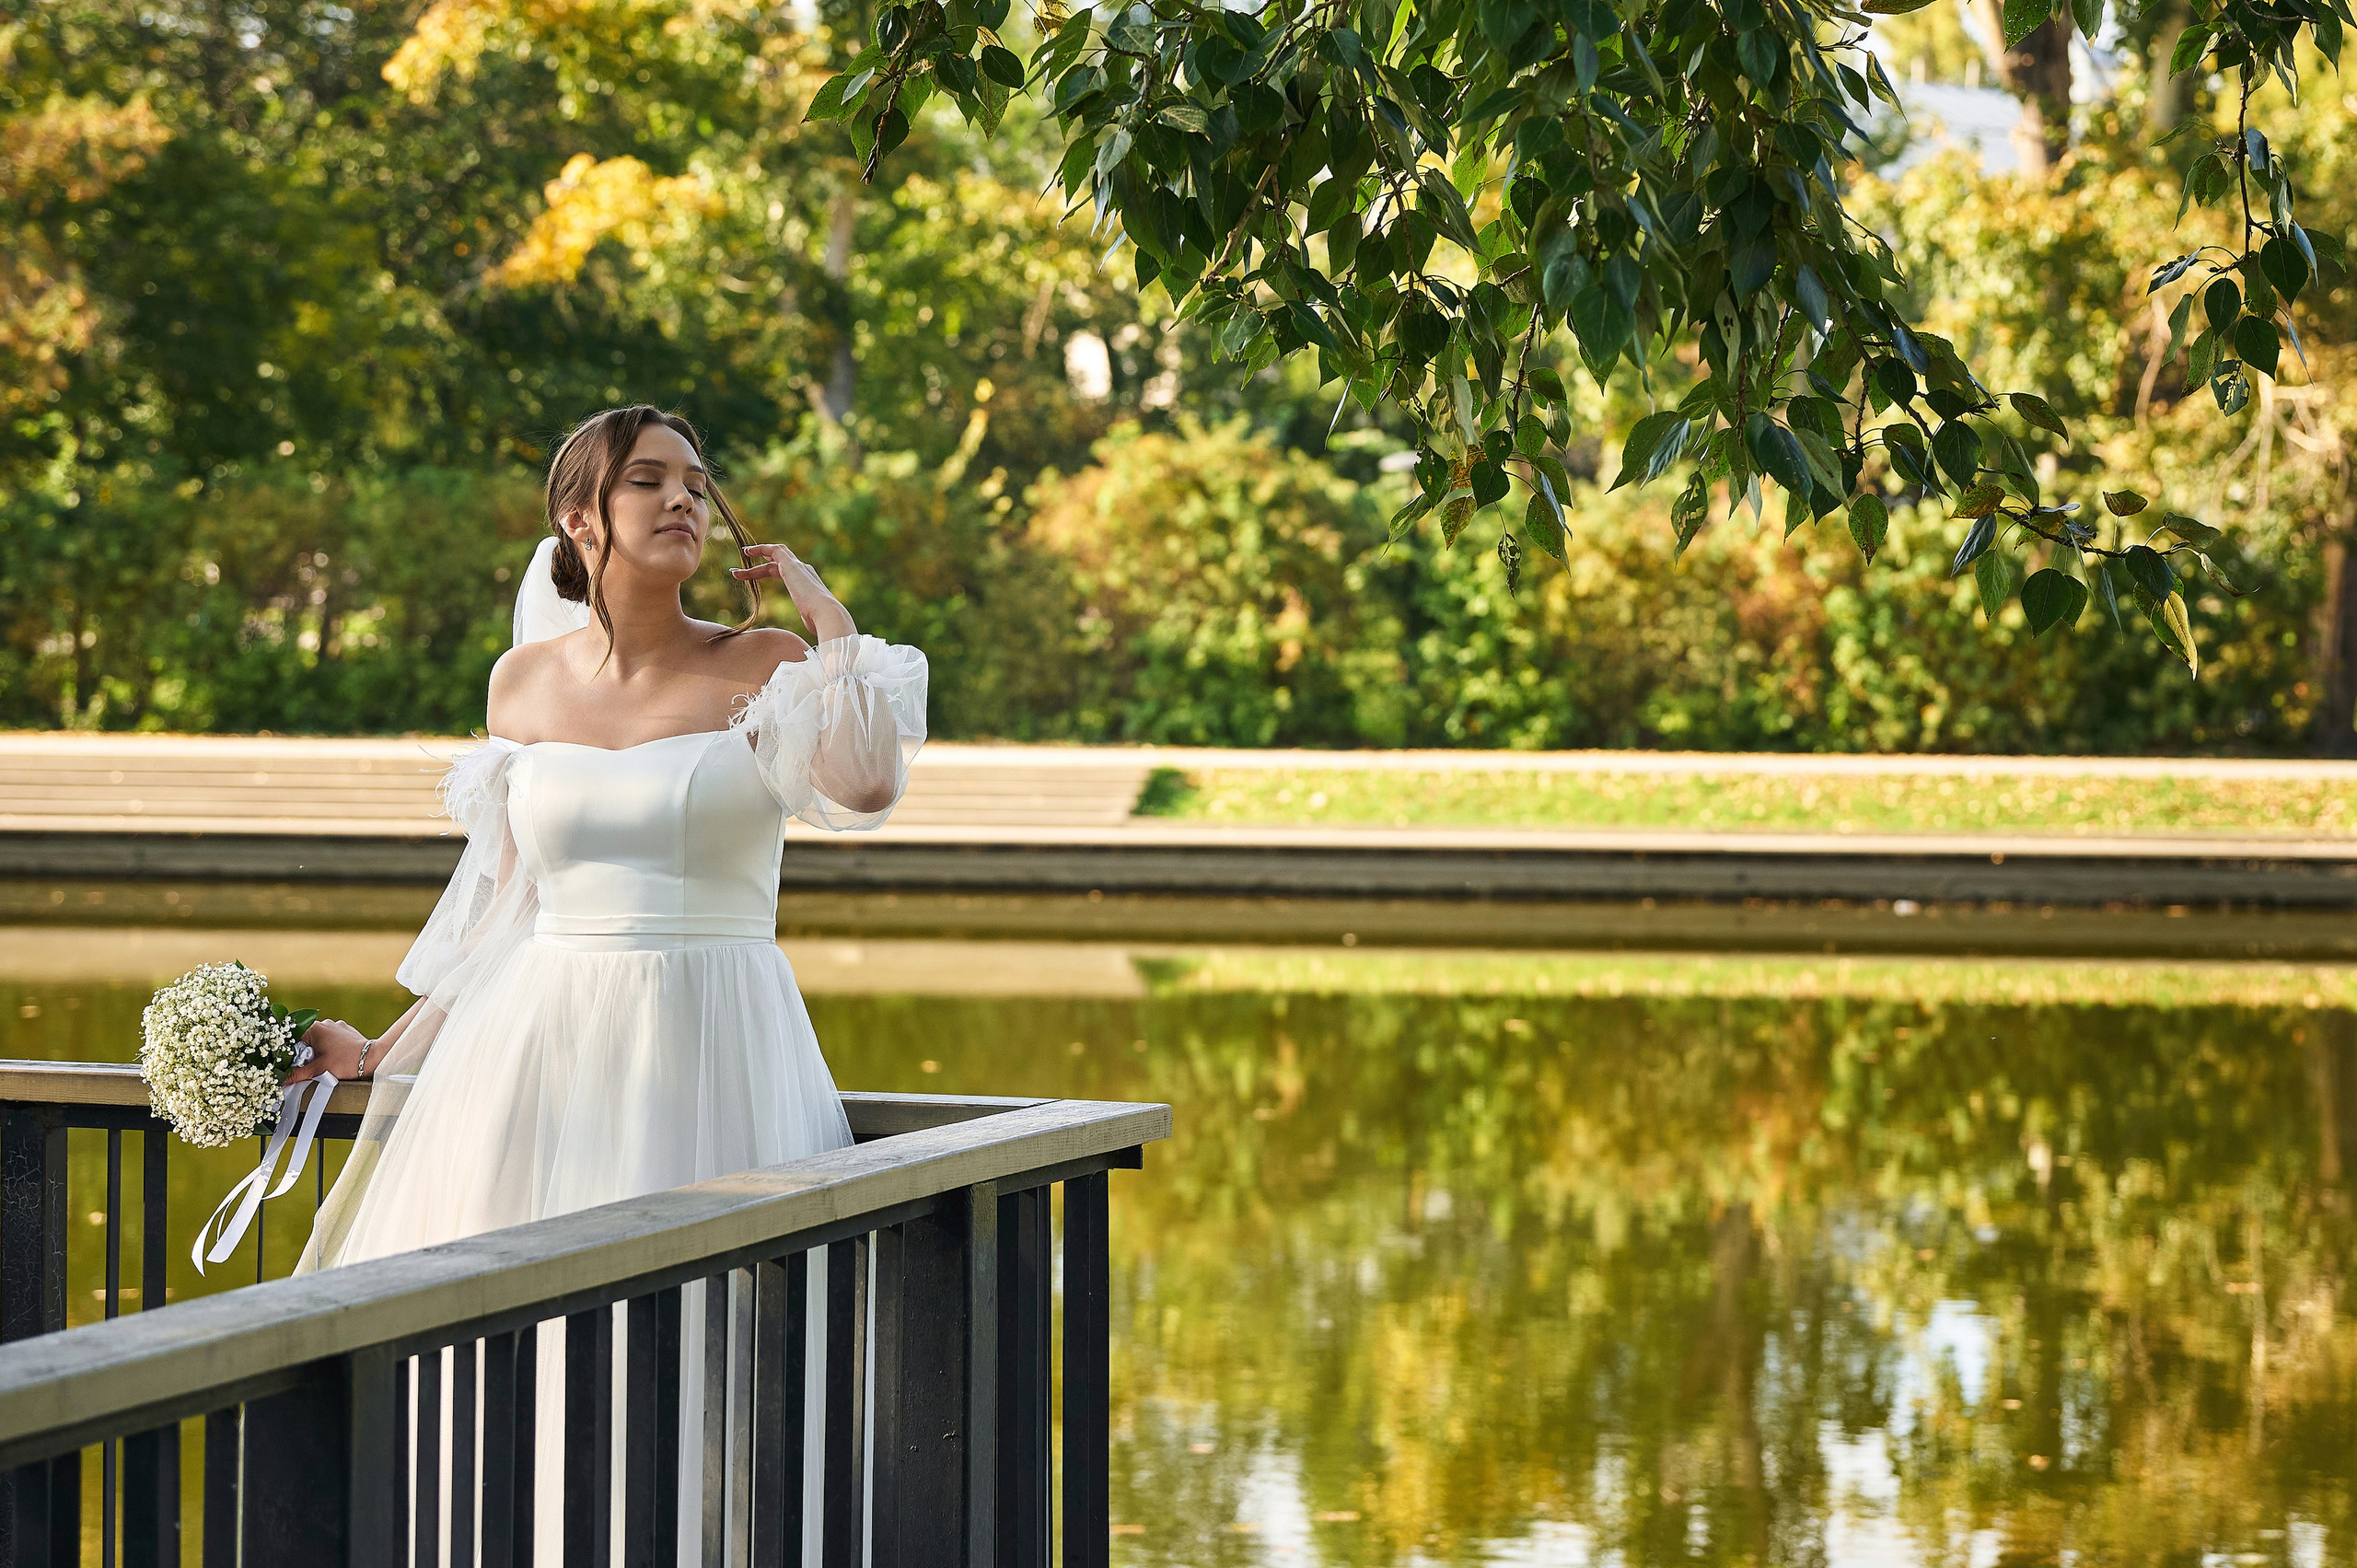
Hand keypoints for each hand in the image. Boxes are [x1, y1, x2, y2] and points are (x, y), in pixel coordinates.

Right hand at [286, 1019, 369, 1085]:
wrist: (372, 1058)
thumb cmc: (346, 1062)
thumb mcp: (319, 1069)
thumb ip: (298, 1074)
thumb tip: (281, 1080)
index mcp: (314, 1029)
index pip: (292, 1038)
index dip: (289, 1052)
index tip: (290, 1063)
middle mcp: (324, 1023)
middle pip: (305, 1039)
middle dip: (304, 1053)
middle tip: (308, 1066)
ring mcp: (336, 1026)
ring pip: (318, 1039)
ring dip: (317, 1050)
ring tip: (323, 1062)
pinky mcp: (345, 1030)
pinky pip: (331, 1038)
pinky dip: (328, 1047)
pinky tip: (333, 1057)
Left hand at [732, 543, 855, 642]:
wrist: (827, 614)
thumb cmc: (820, 623)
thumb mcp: (810, 620)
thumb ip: (808, 620)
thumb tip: (809, 632)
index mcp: (808, 583)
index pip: (784, 574)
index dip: (767, 574)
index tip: (754, 578)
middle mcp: (804, 571)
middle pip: (777, 564)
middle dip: (759, 568)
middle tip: (739, 572)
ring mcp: (799, 567)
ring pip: (775, 555)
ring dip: (758, 554)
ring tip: (742, 556)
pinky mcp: (791, 565)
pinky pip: (774, 551)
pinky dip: (761, 548)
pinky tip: (748, 552)